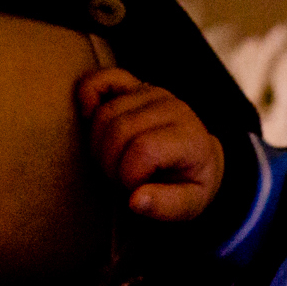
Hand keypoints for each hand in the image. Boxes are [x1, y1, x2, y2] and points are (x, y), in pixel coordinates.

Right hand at [78, 68, 224, 220]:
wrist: (199, 158)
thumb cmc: (190, 183)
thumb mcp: (189, 205)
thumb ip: (165, 206)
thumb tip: (135, 200)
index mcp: (190, 138)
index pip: (144, 149)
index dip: (129, 175)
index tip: (135, 189)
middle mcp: (174, 108)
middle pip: (119, 131)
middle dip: (111, 164)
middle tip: (121, 179)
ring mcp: (153, 93)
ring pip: (105, 114)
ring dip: (99, 145)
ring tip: (115, 161)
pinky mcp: (135, 85)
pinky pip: (101, 79)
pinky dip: (87, 96)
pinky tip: (90, 119)